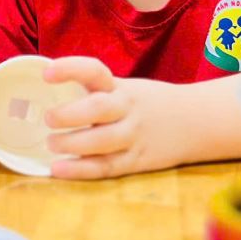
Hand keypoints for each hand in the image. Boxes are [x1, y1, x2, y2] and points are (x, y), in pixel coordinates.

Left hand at [36, 56, 192, 179]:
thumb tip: (43, 93)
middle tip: (47, 118)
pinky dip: (80, 170)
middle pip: (98, 108)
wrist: (197, 122)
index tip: (45, 73)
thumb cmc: (147, 104)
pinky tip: (58, 169)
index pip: (94, 71)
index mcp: (120, 87)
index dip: (69, 69)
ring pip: (101, 141)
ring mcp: (133, 136)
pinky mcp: (136, 161)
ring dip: (72, 143)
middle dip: (70, 114)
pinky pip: (106, 166)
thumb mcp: (125, 89)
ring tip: (51, 144)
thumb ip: (93, 92)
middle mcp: (127, 108)